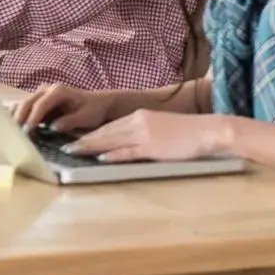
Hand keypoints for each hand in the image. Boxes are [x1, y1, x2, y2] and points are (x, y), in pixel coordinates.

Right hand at [11, 83, 124, 133]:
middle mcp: (46, 89)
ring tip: (13, 134)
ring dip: (17, 119)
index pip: (41, 104)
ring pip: (22, 104)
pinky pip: (23, 108)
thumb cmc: (93, 110)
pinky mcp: (37, 102)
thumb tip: (53, 127)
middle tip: (17, 135)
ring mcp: (40, 94)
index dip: (33, 117)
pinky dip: (17, 117)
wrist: (97, 104)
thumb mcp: (86, 117)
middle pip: (27, 102)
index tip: (27, 131)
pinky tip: (14, 129)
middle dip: (20, 118)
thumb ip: (70, 121)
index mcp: (59, 91)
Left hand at [60, 110, 232, 163]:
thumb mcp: (160, 126)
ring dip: (91, 146)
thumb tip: (126, 143)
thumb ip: (143, 132)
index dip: (91, 133)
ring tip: (74, 151)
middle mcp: (138, 122)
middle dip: (84, 139)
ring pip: (112, 140)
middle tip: (66, 146)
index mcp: (139, 116)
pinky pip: (129, 152)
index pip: (109, 125)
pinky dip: (113, 155)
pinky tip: (101, 158)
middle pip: (105, 132)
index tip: (76, 138)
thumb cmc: (187, 132)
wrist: (208, 130)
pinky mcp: (153, 147)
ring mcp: (145, 135)